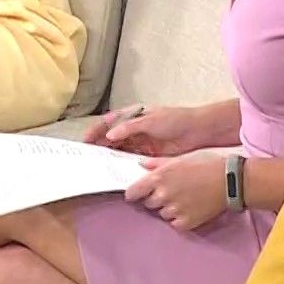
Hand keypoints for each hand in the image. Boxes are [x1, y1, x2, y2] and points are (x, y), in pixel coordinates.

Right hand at [84, 104, 203, 156]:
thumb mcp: (150, 120)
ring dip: (109, 154)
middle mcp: (134, 128)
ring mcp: (141, 141)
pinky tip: (115, 169)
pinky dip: (122, 162)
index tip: (86, 140)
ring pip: (119, 148)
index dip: (96, 130)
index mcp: (133, 115)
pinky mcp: (148, 154)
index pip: (109, 121)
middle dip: (99, 144)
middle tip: (88, 155)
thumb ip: (129, 127)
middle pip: (112, 136)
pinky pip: (131, 158)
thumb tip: (109, 135)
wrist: (197, 132)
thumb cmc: (175, 119)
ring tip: (98, 163)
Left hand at [123, 150, 228, 231]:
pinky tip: (190, 208)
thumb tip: (142, 164)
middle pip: (148, 204)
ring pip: (162, 214)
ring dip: (168, 209)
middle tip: (170, 192)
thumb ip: (158, 163)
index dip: (134, 193)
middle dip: (155, 199)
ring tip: (184, 199)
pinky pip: (175, 224)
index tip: (136, 194)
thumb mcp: (181, 158)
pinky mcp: (186, 222)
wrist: (231, 180)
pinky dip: (180, 219)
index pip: (133, 192)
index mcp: (159, 177)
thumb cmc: (208, 164)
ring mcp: (174, 210)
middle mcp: (163, 195)